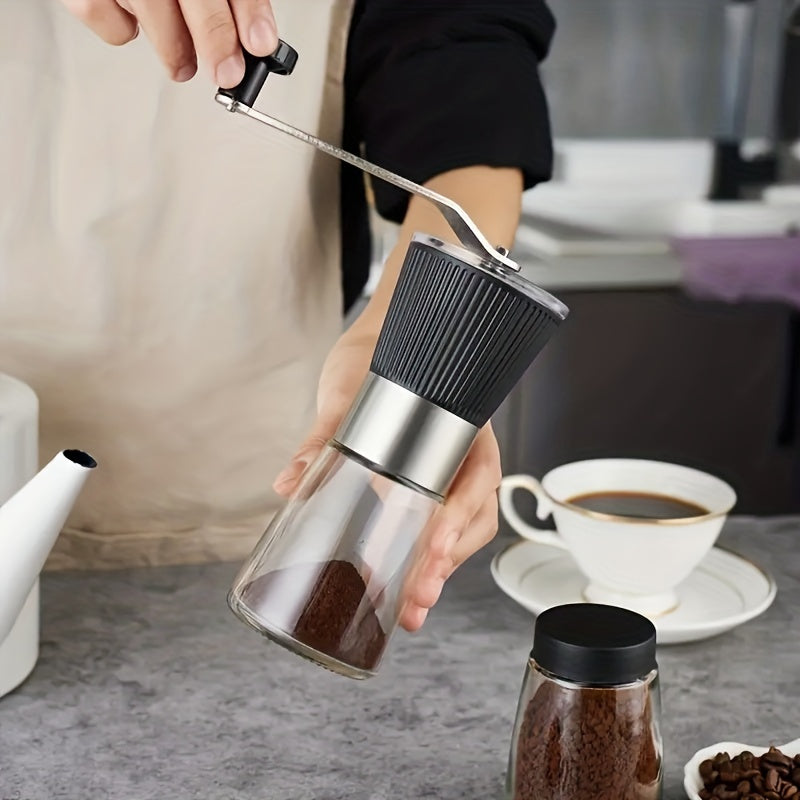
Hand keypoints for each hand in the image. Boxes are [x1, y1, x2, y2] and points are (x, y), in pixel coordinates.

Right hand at [60, 0, 277, 85]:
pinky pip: (107, 17)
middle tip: (226, 73)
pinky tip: (135, 21)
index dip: (249, 11)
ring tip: (183, 65)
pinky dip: (124, 29)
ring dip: (174, 48)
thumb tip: (250, 40)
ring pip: (150, 7)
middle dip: (214, 38)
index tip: (261, 45)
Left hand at [272, 324, 501, 632]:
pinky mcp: (425, 484)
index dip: (458, 517)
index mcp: (461, 425)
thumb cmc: (375, 358)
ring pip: (460, 530)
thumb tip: (290, 480)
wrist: (375, 343)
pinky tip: (404, 584)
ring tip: (413, 608)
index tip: (434, 545)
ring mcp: (448, 472)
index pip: (476, 478)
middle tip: (418, 596)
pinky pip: (435, 525)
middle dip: (446, 562)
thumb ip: (324, 434)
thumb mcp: (348, 392)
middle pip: (473, 517)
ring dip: (438, 570)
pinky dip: (422, 558)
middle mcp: (463, 454)